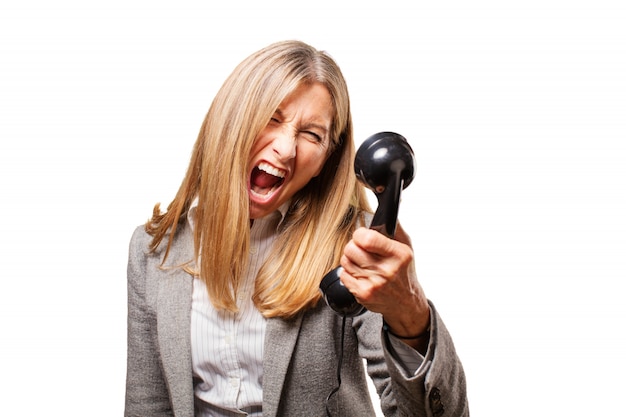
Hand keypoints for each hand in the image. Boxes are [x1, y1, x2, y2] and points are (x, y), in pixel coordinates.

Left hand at [339, 223, 430, 349]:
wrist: (405, 302)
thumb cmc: (404, 272)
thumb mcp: (407, 247)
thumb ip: (396, 228)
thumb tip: (388, 211)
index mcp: (398, 254)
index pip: (367, 238)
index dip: (360, 234)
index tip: (363, 236)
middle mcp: (386, 270)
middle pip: (351, 249)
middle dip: (354, 246)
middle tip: (361, 250)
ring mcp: (374, 283)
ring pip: (345, 261)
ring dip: (351, 259)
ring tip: (362, 262)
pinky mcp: (363, 294)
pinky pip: (343, 275)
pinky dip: (349, 273)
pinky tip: (360, 274)